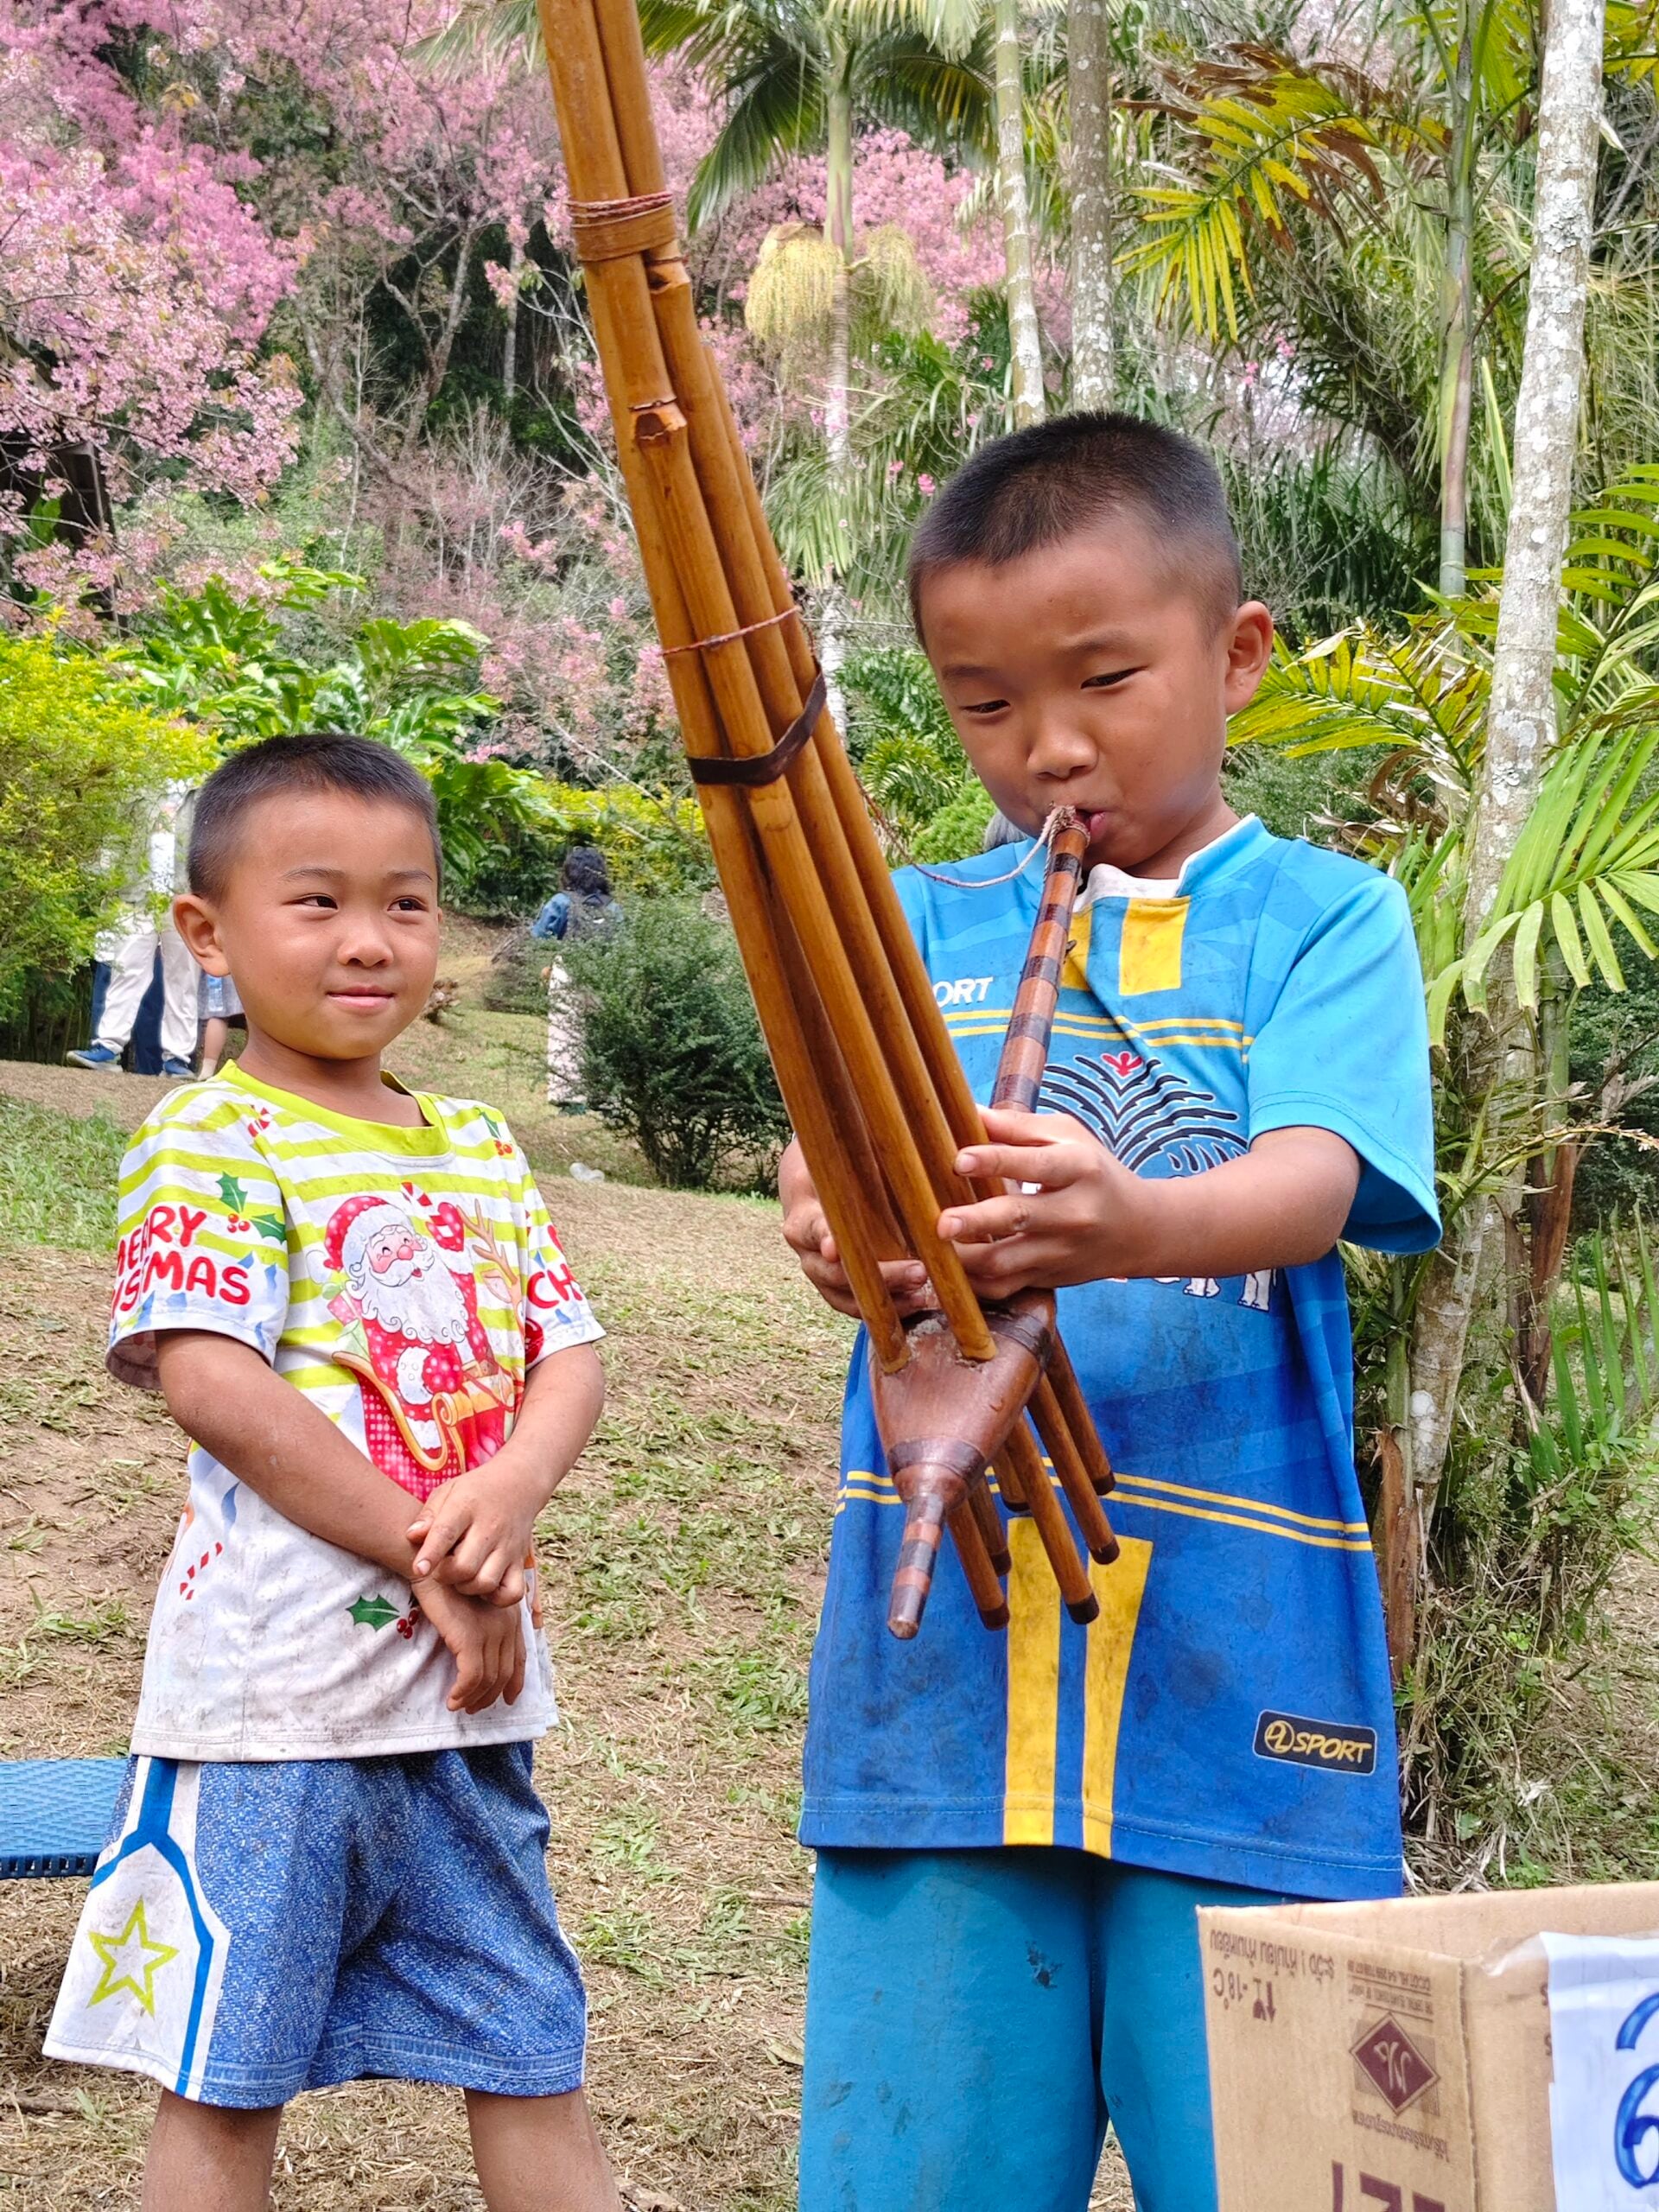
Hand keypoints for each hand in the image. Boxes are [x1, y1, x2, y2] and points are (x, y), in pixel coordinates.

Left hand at [407, 1464, 539, 1606]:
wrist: (518, 1484)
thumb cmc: (474, 1492)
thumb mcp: (447, 1491)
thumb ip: (428, 1515)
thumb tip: (411, 1536)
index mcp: (466, 1507)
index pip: (446, 1532)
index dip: (431, 1554)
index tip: (419, 1569)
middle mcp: (490, 1528)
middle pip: (465, 1567)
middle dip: (445, 1575)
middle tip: (441, 1568)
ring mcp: (508, 1547)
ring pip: (486, 1582)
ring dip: (467, 1587)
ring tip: (461, 1576)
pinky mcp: (521, 1562)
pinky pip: (512, 1593)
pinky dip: (496, 1598)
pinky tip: (485, 1586)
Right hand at [414, 1575, 525, 1712]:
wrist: (432, 1565)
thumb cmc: (448, 1582)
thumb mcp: (475, 1603)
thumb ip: (486, 1623)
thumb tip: (483, 1655)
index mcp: (510, 1615)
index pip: (520, 1656)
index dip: (516, 1681)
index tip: (508, 1699)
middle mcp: (507, 1623)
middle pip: (505, 1671)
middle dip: (491, 1695)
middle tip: (474, 1708)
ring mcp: (491, 1631)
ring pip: (488, 1679)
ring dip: (473, 1698)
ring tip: (457, 1705)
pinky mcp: (471, 1638)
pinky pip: (471, 1677)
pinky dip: (462, 1692)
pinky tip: (452, 1699)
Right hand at [779, 1137, 933, 1319]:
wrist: (816, 1187)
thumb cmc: (838, 1167)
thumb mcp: (845, 1158)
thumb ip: (866, 1158)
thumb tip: (897, 1135)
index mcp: (803, 1217)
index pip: (812, 1230)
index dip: (824, 1238)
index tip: (836, 1247)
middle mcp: (806, 1252)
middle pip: (834, 1274)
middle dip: (877, 1276)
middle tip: (917, 1271)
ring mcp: (819, 1274)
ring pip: (845, 1299)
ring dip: (887, 1300)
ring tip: (924, 1294)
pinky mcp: (837, 1290)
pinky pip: (858, 1308)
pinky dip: (887, 1311)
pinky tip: (919, 1304)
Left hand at [941, 1114, 1361, 1291]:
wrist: (1140, 1230)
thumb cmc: (1095, 1172)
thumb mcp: (1069, 1137)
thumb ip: (1018, 1126)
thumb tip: (967, 1110)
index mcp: (1079, 1168)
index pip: (1035, 1164)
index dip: (995, 1161)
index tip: (958, 1159)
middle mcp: (1074, 1213)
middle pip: (1019, 1218)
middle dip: (977, 1221)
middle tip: (940, 1222)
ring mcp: (1063, 1252)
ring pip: (1007, 1262)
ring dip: (966, 1257)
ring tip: (933, 1247)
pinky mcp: (1051, 1278)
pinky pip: (1006, 1287)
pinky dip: (975, 1284)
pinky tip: (949, 1271)